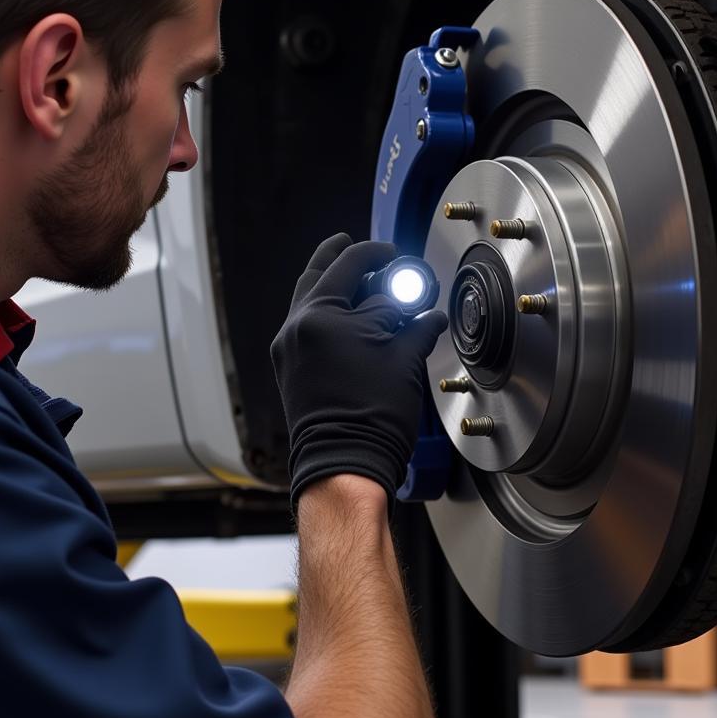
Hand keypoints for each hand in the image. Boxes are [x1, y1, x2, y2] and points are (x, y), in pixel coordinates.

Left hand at [270, 233, 448, 505]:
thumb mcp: (403, 359)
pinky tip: (352, 321)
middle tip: (363, 253)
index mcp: (318, 316)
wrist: (344, 465)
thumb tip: (428, 315)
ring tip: (363, 286)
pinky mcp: (290, 370)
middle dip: (343, 259)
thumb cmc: (371, 418)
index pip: (350, 265)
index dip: (377, 255)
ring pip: (310, 301)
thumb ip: (415, 326)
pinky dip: (329, 316)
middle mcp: (295, 328)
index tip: (392, 256)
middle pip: (319, 276)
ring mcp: (288, 350)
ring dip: (335, 288)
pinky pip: (307, 328)